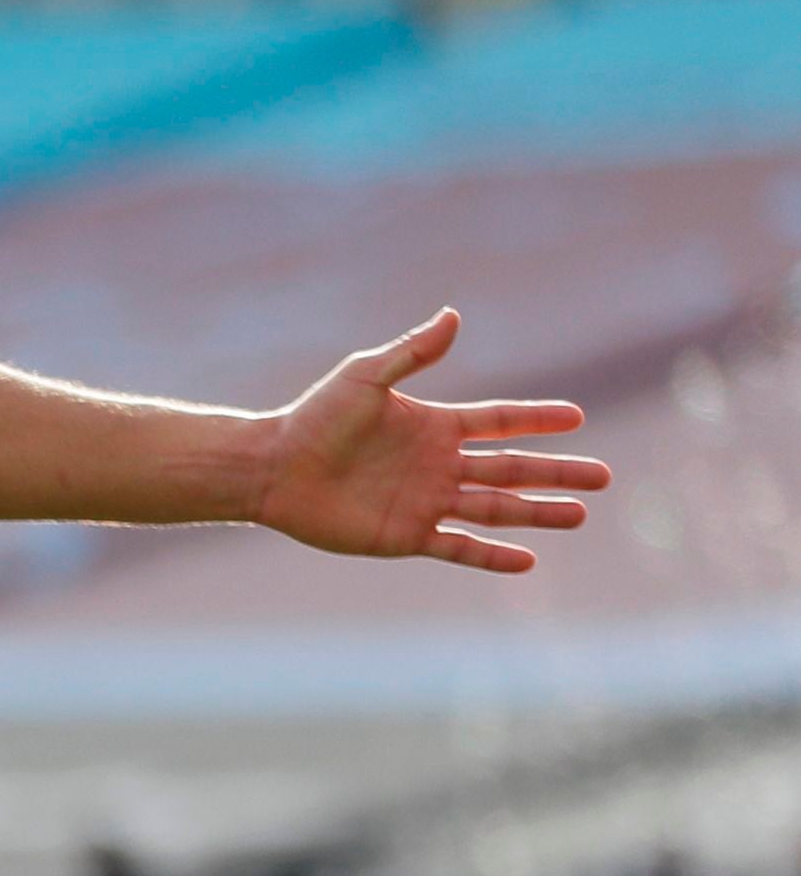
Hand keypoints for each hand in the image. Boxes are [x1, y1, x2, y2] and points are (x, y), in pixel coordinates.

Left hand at [254, 312, 607, 571]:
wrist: (272, 468)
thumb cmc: (314, 418)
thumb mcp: (366, 376)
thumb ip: (412, 353)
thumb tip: (454, 315)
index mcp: (434, 425)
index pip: (499, 420)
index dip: (538, 419)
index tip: (578, 417)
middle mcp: (437, 464)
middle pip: (511, 469)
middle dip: (557, 473)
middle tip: (604, 477)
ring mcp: (424, 501)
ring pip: (495, 508)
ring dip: (537, 512)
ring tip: (580, 515)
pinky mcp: (404, 535)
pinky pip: (457, 547)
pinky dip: (491, 555)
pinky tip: (528, 560)